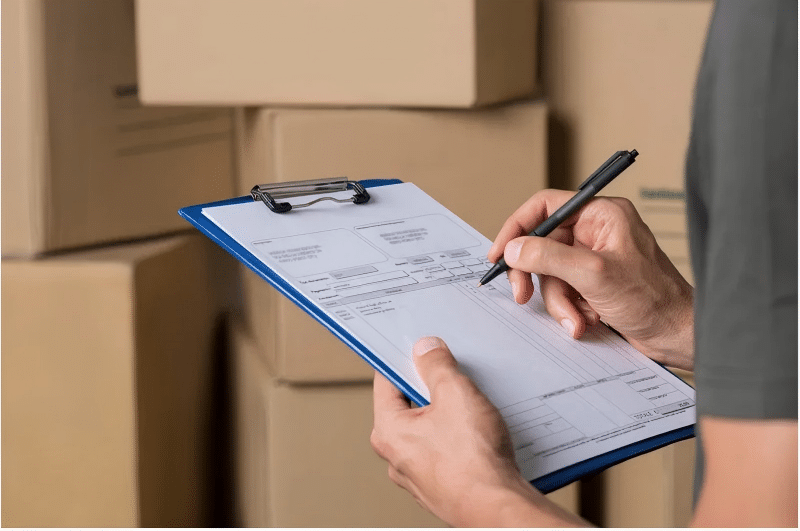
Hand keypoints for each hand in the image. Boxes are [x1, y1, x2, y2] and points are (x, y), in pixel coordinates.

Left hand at [371, 336, 587, 526]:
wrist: (498, 508)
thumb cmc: (473, 462)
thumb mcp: (456, 394)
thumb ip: (437, 366)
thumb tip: (426, 350)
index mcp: (389, 432)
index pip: (385, 382)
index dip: (403, 360)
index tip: (417, 348)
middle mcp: (397, 456)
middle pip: (409, 405)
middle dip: (431, 387)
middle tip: (453, 376)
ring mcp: (419, 474)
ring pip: (430, 429)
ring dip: (448, 414)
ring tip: (472, 408)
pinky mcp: (442, 484)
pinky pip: (446, 450)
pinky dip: (459, 438)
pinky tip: (480, 433)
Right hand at [488, 189, 693, 369]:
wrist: (676, 335)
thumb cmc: (653, 299)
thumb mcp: (593, 274)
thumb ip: (549, 257)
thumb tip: (514, 248)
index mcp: (601, 214)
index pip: (546, 206)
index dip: (518, 227)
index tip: (500, 253)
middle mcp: (596, 231)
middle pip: (542, 245)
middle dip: (537, 276)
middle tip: (522, 294)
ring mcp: (593, 258)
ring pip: (550, 274)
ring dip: (558, 301)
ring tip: (577, 319)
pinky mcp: (592, 282)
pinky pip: (563, 290)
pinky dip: (569, 309)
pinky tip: (588, 319)